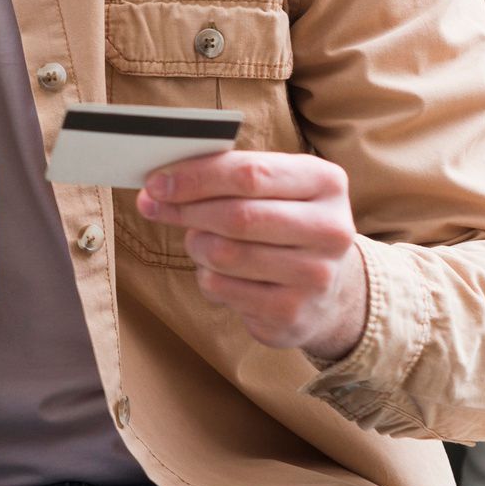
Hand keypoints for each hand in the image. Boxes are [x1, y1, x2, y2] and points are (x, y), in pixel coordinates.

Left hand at [134, 150, 367, 361]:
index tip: (156, 182)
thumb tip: (156, 187)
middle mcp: (330, 229)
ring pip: (224, 255)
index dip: (195, 177)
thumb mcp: (273, 187)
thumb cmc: (284, 221)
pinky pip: (221, 289)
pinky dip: (206, 276)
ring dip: (195, 244)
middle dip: (185, 210)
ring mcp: (315, 275)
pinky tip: (220, 271)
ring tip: (199, 240)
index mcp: (325, 182)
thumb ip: (223, 176)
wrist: (328, 286)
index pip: (249, 173)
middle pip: (236, 216)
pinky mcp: (292, 312)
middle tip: (155, 206)